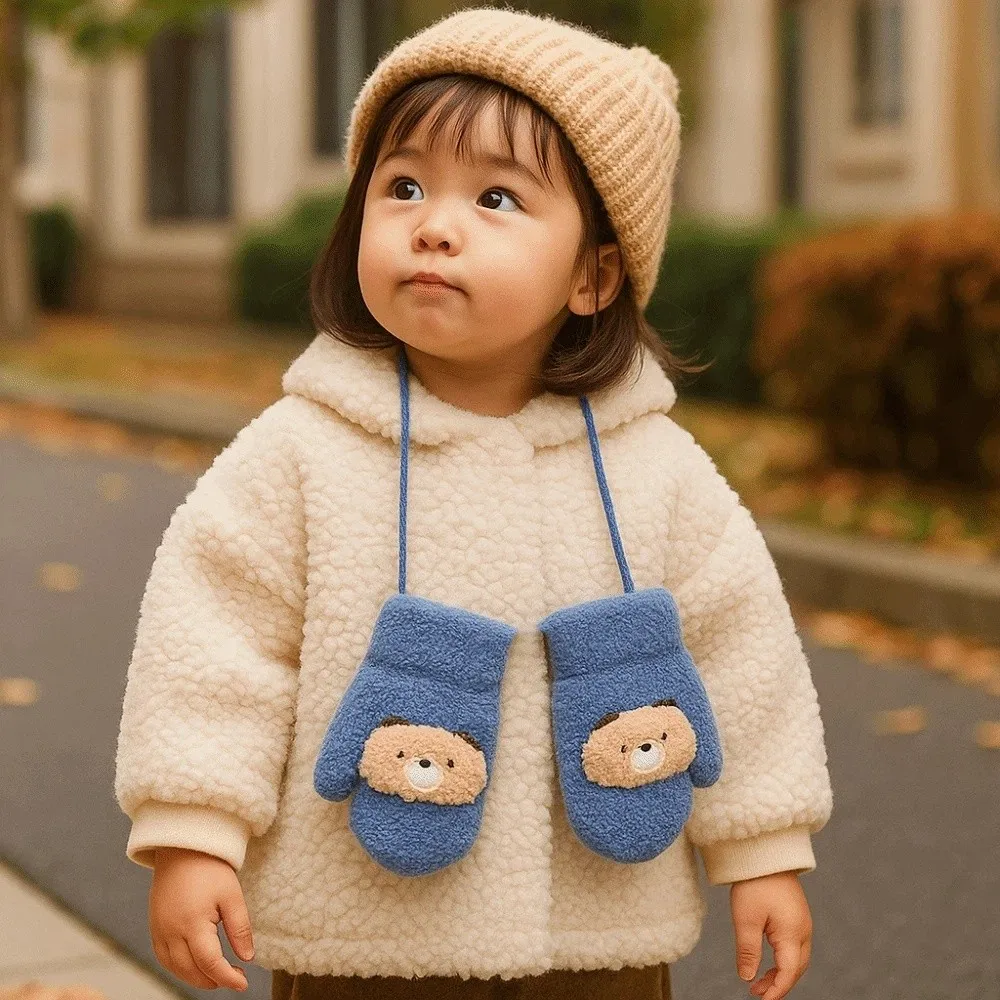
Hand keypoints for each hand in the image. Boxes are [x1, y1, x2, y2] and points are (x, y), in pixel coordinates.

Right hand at [149, 847, 253, 991]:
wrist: (182, 848)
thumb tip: (247, 958)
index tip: (243, 983)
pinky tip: (194, 966)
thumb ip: (240, 929)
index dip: (228, 978)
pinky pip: (163, 958)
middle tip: (234, 977)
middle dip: (213, 980)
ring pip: (174, 968)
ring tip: (217, 975)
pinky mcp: (154, 927)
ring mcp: (159, 930)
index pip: (211, 963)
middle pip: (191, 971)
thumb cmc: (210, 869)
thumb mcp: (232, 895)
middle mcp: (171, 932)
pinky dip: (178, 968)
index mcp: (193, 924)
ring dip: (195, 978)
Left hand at [730, 870, 811, 999]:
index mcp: (793, 933)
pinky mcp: (797, 916)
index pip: (788, 972)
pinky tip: (767, 961)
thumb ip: (748, 951)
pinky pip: (795, 946)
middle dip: (778, 984)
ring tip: (758, 982)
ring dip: (780, 973)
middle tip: (756, 993)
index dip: (776, 990)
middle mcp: (803, 930)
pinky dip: (783, 959)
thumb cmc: (755, 883)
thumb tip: (747, 978)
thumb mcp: (746, 919)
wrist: (765, 853)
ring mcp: (802, 923)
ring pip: (797, 959)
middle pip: (796, 969)